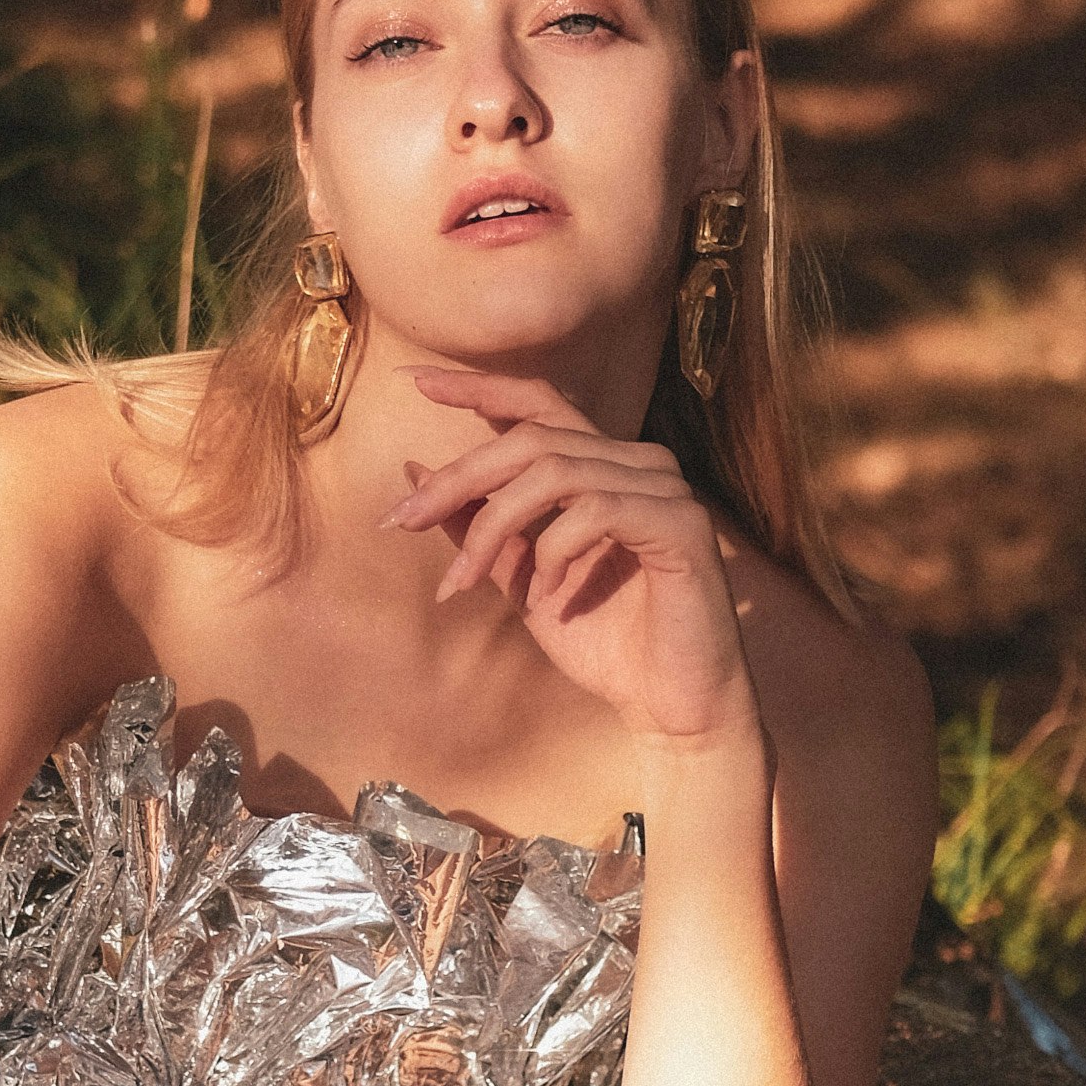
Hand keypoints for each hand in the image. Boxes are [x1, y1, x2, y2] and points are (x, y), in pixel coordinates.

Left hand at [386, 365, 755, 748]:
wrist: (670, 704)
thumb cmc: (603, 641)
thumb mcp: (519, 578)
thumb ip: (477, 524)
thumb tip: (413, 470)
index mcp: (602, 466)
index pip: (538, 403)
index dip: (478, 387)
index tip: (414, 381)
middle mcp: (637, 462)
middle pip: (532, 438)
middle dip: (458, 478)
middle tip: (404, 521)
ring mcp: (664, 488)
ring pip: (554, 471)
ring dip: (493, 526)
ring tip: (465, 582)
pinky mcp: (681, 524)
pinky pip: (595, 510)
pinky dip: (553, 551)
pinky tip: (546, 596)